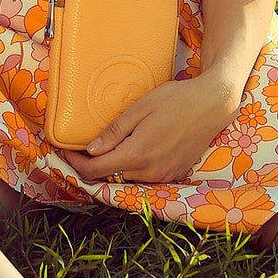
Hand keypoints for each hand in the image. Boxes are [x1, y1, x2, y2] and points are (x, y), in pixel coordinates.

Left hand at [63, 74, 238, 186]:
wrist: (213, 104)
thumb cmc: (177, 99)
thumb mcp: (141, 108)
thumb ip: (115, 132)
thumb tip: (90, 150)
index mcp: (138, 154)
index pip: (95, 170)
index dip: (75, 163)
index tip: (64, 150)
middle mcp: (150, 172)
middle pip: (109, 177)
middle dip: (90, 165)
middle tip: (77, 149)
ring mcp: (163, 176)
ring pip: (125, 178)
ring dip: (111, 167)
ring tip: (101, 148)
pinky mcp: (173, 174)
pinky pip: (143, 177)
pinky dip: (130, 167)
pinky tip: (128, 150)